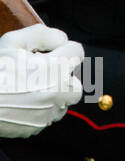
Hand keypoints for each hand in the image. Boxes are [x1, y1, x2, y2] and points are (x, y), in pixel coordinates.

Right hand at [0, 24, 83, 138]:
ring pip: (65, 101)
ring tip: (31, 88)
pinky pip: (49, 115)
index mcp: (53, 68)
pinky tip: (24, 102)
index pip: (76, 51)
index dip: (63, 49)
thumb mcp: (12, 42)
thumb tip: (61, 40)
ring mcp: (49, 111)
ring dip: (55, 93)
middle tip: (42, 74)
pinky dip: (42, 108)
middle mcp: (57, 91)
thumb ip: (42, 35)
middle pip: (76, 82)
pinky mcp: (39, 125)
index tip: (51, 53)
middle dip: (63, 76)